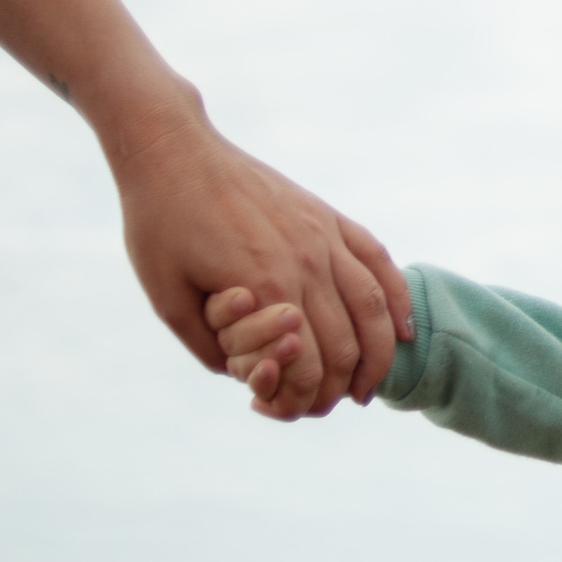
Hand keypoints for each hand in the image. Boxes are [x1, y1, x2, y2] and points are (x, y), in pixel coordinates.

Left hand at [110, 105, 409, 420]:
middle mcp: (306, 262)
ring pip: (373, 308)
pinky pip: (377, 262)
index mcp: (265, 287)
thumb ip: (209, 346)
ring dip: (377, 357)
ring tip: (366, 386)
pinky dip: (396, 300)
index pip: (306, 364)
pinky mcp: (327, 217)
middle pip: (345, 344)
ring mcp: (323, 236)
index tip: (281, 410)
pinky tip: (402, 330)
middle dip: (336, 387)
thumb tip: (247, 374)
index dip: (299, 398)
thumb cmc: (159, 224)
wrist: (173, 151)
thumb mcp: (166, 299)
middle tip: (321, 406)